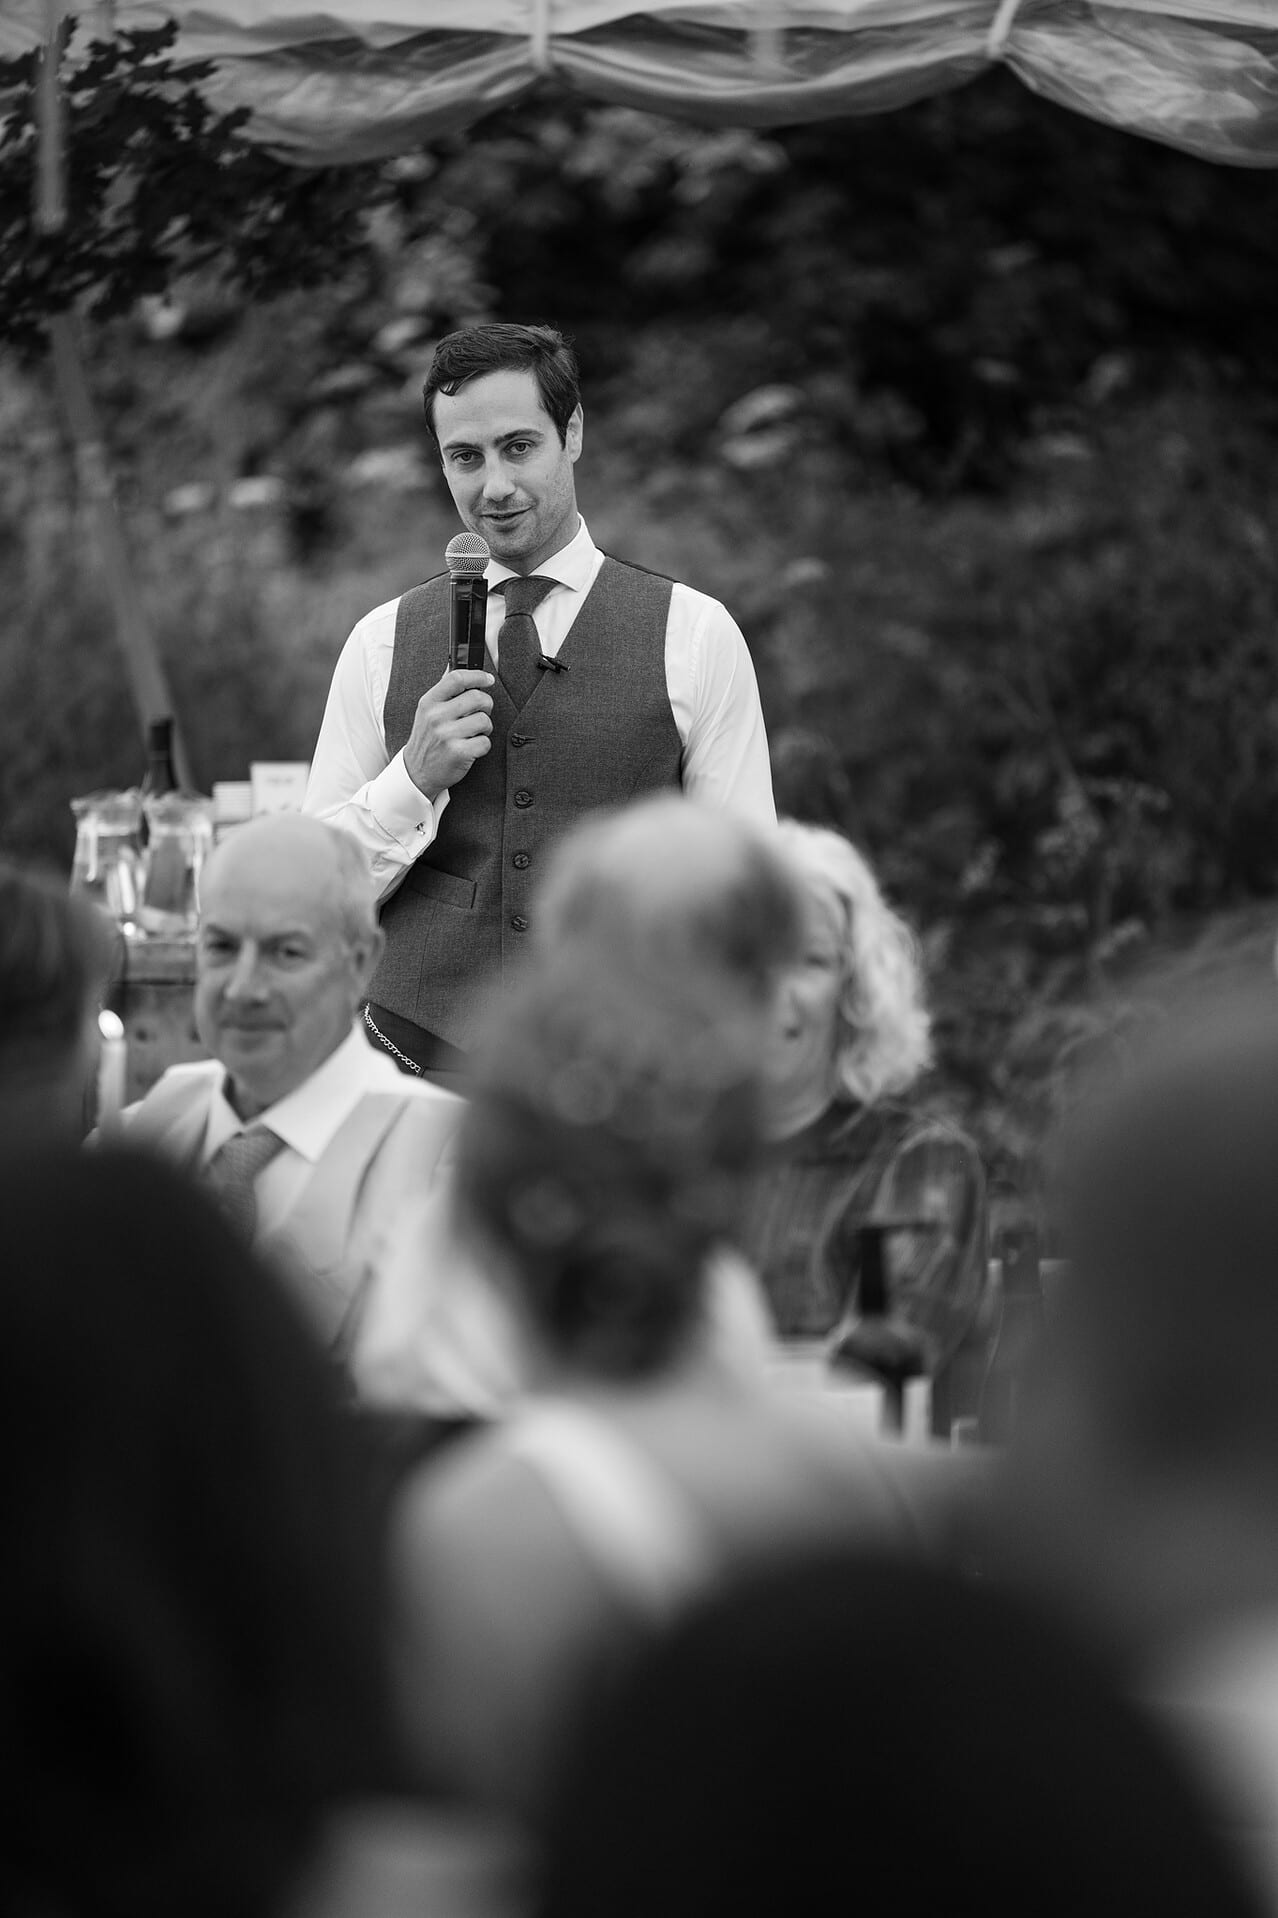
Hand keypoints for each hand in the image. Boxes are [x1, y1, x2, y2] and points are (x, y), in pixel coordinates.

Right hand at [403, 668, 494, 800]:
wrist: (416, 772)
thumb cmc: (427, 739)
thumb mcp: (427, 712)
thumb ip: (443, 692)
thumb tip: (458, 668)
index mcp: (429, 702)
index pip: (457, 678)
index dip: (477, 676)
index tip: (488, 680)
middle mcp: (436, 717)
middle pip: (477, 698)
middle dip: (486, 705)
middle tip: (481, 713)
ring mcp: (447, 735)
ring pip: (484, 720)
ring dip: (485, 727)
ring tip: (474, 733)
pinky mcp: (458, 753)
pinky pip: (485, 742)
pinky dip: (483, 746)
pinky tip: (471, 748)